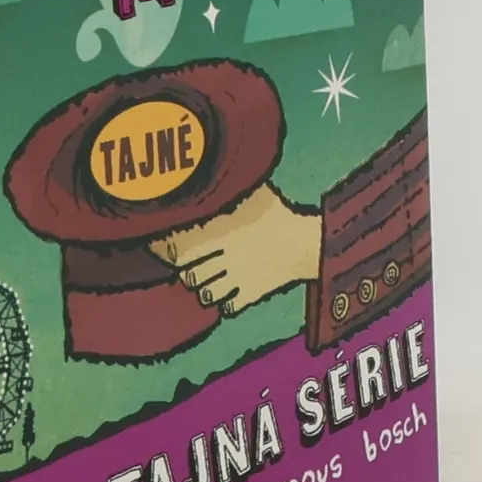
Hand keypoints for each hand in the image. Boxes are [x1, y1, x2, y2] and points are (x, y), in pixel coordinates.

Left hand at [151, 182, 321, 315]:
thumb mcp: (256, 195)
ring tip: (208, 283)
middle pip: (192, 275)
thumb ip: (235, 188)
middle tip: (192, 268)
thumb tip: (216, 173)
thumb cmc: (280, 214)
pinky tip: (227, 295)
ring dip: (204, 290)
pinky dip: (225, 304)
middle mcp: (227, 257)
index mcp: (223, 233)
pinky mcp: (253, 294)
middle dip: (188, 273)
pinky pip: (229, 308)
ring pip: (207, 294)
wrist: (306, 242)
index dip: (174, 252)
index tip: (174, 250)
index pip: (185, 249)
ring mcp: (239, 277)